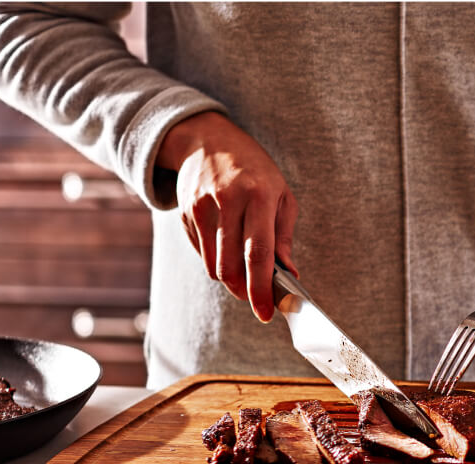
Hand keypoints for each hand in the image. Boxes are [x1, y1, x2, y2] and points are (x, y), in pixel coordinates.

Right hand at [156, 111, 298, 322]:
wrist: (208, 140)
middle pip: (230, 266)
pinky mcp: (185, 213)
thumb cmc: (255, 171)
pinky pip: (201, 254)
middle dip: (243, 291)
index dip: (261, 288)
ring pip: (213, 266)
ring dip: (229, 278)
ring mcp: (202, 206)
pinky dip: (215, 261)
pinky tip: (224, 244)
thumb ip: (284, 237)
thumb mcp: (281, 195)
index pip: (258, 253)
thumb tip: (289, 275)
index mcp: (260, 196)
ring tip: (242, 268)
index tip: (265, 312)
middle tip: (255, 297)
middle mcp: (228, 200)